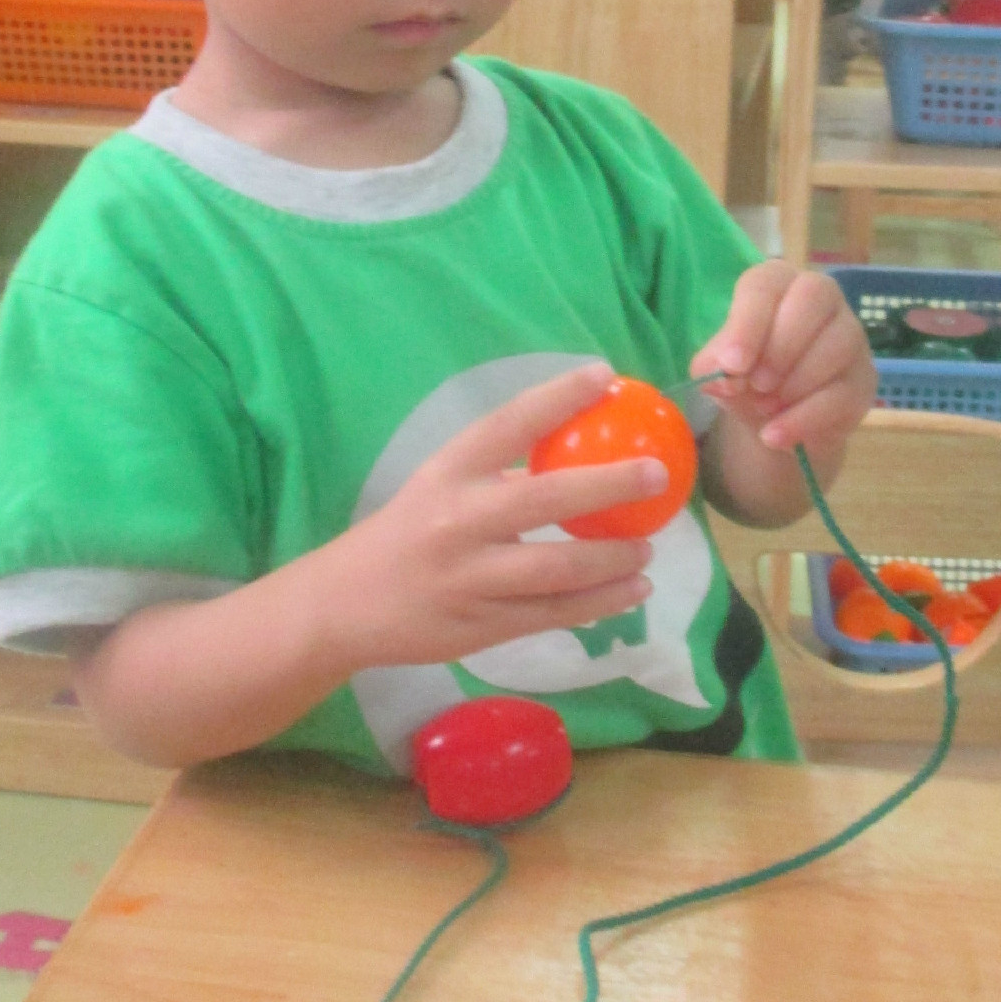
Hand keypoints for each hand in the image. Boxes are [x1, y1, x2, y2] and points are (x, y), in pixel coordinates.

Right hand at [344, 364, 663, 669]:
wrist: (344, 605)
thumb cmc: (404, 533)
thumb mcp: (439, 486)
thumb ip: (500, 474)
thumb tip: (584, 454)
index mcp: (447, 473)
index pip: (507, 424)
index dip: (557, 396)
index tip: (605, 375)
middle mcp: (457, 521)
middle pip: (545, 498)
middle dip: (609, 484)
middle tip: (656, 474)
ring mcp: (470, 578)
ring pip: (557, 569)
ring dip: (613, 559)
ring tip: (649, 550)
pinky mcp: (482, 626)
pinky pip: (552, 614)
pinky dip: (599, 604)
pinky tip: (632, 593)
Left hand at [692, 261, 875, 465]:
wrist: (775, 419)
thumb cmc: (747, 376)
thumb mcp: (721, 370)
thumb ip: (714, 365)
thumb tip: (718, 374)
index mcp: (777, 283)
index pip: (766, 285)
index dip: (748, 323)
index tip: (731, 364)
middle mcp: (821, 297)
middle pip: (813, 299)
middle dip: (780, 347)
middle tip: (755, 384)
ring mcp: (850, 335)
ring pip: (837, 345)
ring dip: (794, 383)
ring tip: (764, 408)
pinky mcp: (864, 378)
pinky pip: (843, 394)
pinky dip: (804, 419)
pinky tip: (776, 436)